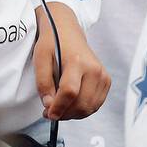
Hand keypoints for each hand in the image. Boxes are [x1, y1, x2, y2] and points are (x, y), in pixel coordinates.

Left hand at [33, 2, 110, 120]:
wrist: (67, 31)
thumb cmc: (52, 43)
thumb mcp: (40, 58)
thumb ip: (43, 82)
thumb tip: (49, 105)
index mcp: (77, 61)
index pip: (70, 91)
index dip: (59, 107)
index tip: (49, 114)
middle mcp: (94, 70)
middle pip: (82, 103)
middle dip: (65, 113)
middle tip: (50, 113)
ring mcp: (103, 76)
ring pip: (90, 108)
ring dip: (73, 114)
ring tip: (58, 109)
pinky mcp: (106, 81)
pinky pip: (95, 104)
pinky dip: (82, 109)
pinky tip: (70, 104)